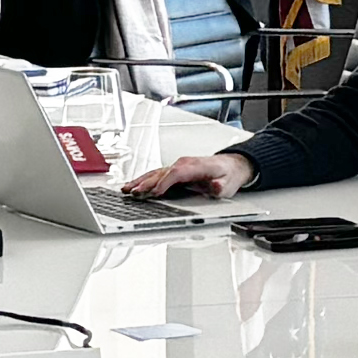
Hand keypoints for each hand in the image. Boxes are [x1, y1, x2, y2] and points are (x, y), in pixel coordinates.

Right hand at [122, 150, 254, 200]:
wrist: (230, 166)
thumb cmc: (227, 175)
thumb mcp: (228, 184)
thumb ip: (220, 186)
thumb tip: (215, 186)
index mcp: (195, 166)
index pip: (176, 173)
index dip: (164, 182)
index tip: (155, 192)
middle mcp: (183, 164)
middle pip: (161, 173)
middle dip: (147, 183)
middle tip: (134, 192)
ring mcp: (177, 167)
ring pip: (155, 173)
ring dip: (140, 181)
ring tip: (126, 189)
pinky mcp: (173, 171)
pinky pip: (155, 175)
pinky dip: (143, 180)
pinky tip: (133, 186)